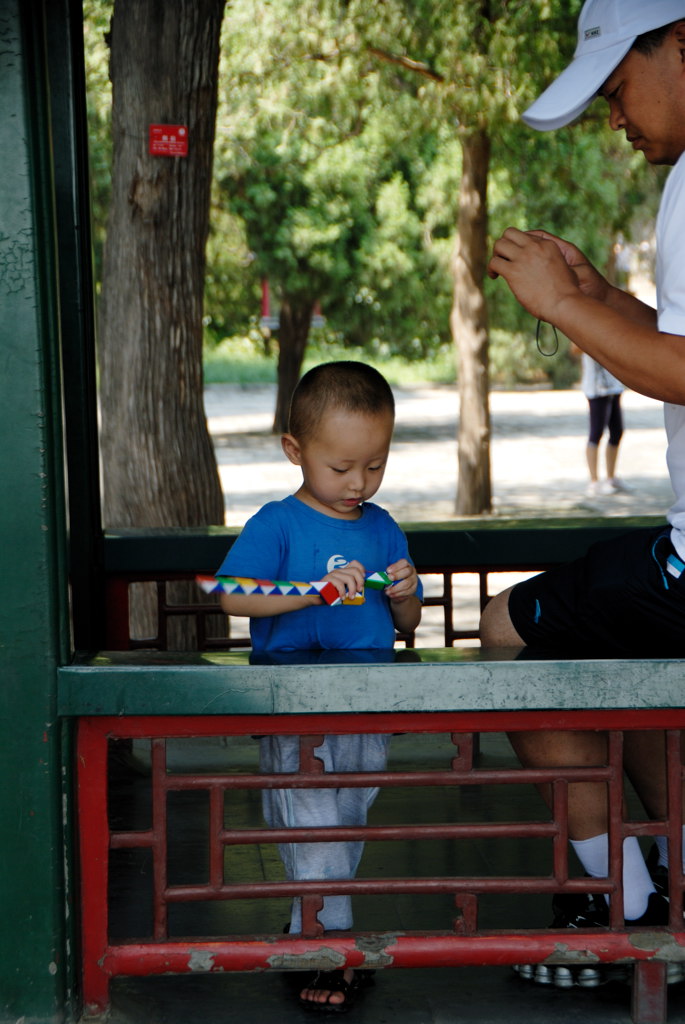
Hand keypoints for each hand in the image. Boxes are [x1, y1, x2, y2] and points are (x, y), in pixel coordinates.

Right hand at [323, 559, 365, 601]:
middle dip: (360, 582)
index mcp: (343, 572)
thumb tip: (364, 599)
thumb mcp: (344, 594)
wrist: (316, 597)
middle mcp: (339, 571)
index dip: (362, 570)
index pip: (354, 563)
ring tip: (351, 597)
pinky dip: (343, 592)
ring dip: (352, 590)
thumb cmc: (330, 595)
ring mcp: (333, 574)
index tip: (363, 579)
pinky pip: (340, 584)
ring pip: (349, 578)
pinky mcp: (328, 579)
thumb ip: (353, 595)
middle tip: (359, 591)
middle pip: (355, 571)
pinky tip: (342, 598)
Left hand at [384, 559, 417, 602]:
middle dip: (397, 575)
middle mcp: (411, 571)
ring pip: (406, 583)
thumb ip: (388, 574)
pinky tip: (391, 595)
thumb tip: (380, 577)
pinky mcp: (413, 589)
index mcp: (406, 565)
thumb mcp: (392, 574)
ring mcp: (414, 580)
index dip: (396, 566)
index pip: (403, 562)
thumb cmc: (395, 579)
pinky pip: (407, 592)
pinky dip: (398, 594)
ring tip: (387, 591)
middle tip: (389, 579)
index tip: (388, 571)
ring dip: (395, 588)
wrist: (401, 589)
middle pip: (407, 571)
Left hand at [488, 228, 608, 320]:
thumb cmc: (566, 292)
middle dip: (503, 245)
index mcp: (547, 244)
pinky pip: (494, 262)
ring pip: (499, 244)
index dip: (517, 246)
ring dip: (495, 255)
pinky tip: (494, 276)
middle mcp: (534, 247)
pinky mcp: (513, 272)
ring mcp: (523, 258)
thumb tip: (543, 267)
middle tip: (503, 259)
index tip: (516, 257)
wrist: (563, 303)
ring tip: (497, 269)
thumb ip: (551, 261)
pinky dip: (491, 269)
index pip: (525, 235)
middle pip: (509, 233)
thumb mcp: (563, 268)